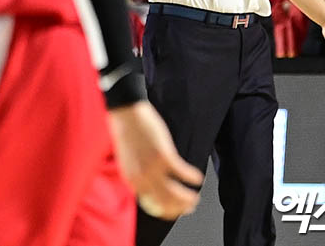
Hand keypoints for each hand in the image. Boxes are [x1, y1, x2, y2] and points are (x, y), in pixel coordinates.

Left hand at [107, 102, 201, 219]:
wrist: (125, 112)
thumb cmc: (128, 134)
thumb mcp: (129, 160)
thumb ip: (138, 175)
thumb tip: (152, 188)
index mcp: (131, 180)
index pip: (151, 205)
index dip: (167, 211)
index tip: (177, 211)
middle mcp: (141, 178)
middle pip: (164, 202)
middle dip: (180, 208)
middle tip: (191, 207)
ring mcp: (152, 167)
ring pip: (174, 192)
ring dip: (188, 197)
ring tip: (196, 197)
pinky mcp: (163, 155)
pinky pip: (181, 172)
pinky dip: (191, 176)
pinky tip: (198, 178)